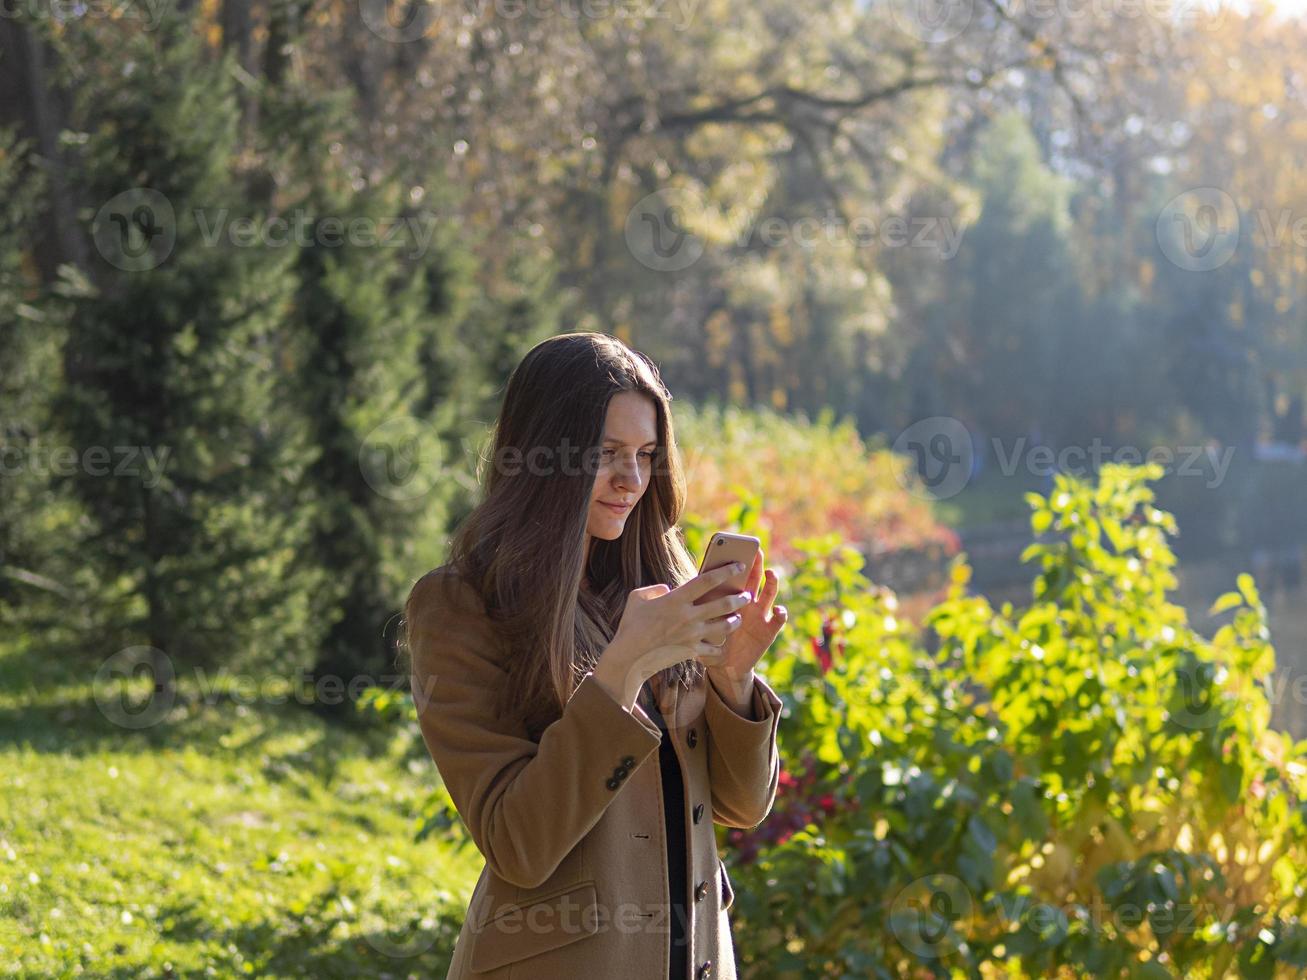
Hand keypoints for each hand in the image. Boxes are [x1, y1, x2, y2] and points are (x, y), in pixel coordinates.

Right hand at [592, 562, 750, 707]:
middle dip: (739, 597)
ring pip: (724, 626)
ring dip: (734, 621)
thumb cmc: (630, 626)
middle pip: (723, 604)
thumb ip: (654, 589)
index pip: (707, 580)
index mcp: (675, 599)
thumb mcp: (636, 598)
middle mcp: (687, 616)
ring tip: (737, 617)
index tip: (738, 565)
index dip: (725, 571)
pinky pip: (713, 649)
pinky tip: (722, 642)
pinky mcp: (691, 651)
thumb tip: (667, 588)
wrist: (629, 658)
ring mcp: (691, 635)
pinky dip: (720, 645)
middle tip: (747, 594)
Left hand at [702, 548, 786, 701]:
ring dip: (772, 583)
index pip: (732, 576)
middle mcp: (747, 603)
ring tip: (770, 574)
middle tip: (756, 551)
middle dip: (756, 564)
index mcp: (729, 598)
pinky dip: (781, 613)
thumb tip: (668, 593)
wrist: (723, 666)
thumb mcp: (696, 624)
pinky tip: (778, 609)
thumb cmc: (709, 642)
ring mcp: (759, 616)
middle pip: (754, 579)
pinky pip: (778, 621)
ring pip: (769, 594)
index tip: (731, 549)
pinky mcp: (767, 631)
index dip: (732, 562)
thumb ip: (688, 608)